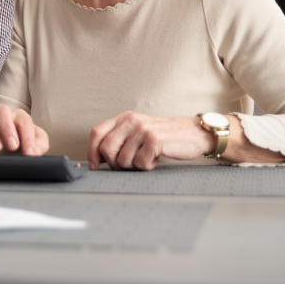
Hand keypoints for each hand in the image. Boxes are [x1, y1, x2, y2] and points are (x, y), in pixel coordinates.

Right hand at [0, 106, 48, 155]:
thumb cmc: (23, 147)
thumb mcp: (36, 146)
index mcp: (19, 118)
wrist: (8, 156)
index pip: (24, 121)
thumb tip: (36, 150)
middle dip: (8, 128)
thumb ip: (40, 145)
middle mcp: (3, 118)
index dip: (28, 137)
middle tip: (13, 147)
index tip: (29, 153)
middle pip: (3, 111)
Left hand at [87, 112, 212, 170]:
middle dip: (116, 164)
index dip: (91, 152)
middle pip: (106, 150)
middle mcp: (131, 120)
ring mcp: (142, 129)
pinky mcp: (154, 140)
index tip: (95, 166)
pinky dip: (147, 166)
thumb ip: (119, 139)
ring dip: (134, 166)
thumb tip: (98, 159)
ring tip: (147, 158)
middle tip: (131, 163)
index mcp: (124, 118)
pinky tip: (156, 158)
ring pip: (123, 160)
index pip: (96, 133)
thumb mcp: (138, 131)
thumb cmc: (164, 136)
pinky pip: (140, 163)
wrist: (193, 133)